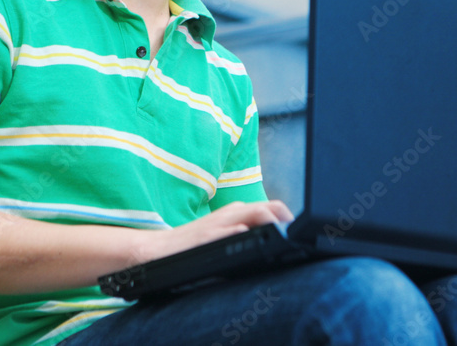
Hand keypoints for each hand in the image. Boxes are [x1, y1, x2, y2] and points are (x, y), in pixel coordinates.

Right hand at [139, 200, 293, 262]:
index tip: (299, 231)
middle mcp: (231, 213)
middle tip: (298, 234)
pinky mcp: (208, 236)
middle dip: (286, 218)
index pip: (270, 207)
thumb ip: (243, 234)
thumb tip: (270, 242)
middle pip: (268, 207)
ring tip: (285, 233)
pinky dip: (246, 233)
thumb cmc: (192, 245)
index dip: (287, 217)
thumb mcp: (222, 235)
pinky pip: (232, 230)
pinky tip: (257, 240)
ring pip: (254, 213)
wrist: (157, 249)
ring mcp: (219, 223)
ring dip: (272, 221)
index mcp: (236, 212)